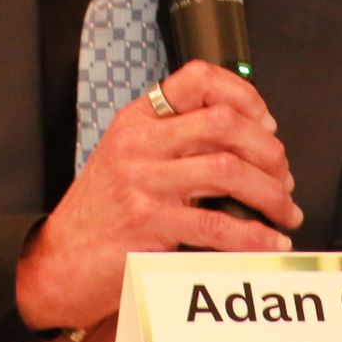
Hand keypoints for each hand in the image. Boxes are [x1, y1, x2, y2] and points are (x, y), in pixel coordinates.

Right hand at [15, 61, 302, 330]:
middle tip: (283, 176)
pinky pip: (218, 227)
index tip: (267, 123)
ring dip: (270, 193)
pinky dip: (255, 236)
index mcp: (137, 121)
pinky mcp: (149, 225)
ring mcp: (143, 183)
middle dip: (269, 150)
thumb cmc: (99, 214)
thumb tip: (243, 142)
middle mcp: (139, 144)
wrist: (57, 261)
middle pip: (223, 123)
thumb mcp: (126, 159)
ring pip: (228, 170)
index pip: (196, 79)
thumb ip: (172, 143)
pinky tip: (269, 243)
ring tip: (285, 210)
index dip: (243, 94)